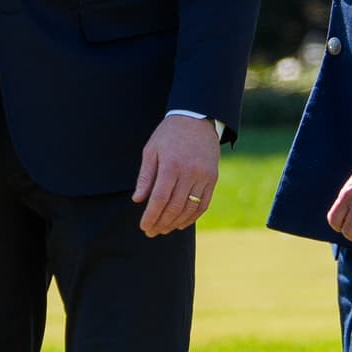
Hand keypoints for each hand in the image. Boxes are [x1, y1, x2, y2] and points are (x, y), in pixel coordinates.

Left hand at [132, 115, 220, 235]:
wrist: (197, 119)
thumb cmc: (169, 134)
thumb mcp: (151, 150)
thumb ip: (145, 177)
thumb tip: (137, 200)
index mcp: (170, 165)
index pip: (159, 199)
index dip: (151, 216)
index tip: (143, 226)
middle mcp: (189, 173)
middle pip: (174, 206)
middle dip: (161, 223)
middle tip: (151, 232)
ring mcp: (203, 177)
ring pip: (190, 208)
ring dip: (176, 222)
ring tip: (164, 229)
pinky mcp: (213, 179)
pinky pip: (204, 204)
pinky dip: (193, 217)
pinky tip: (181, 223)